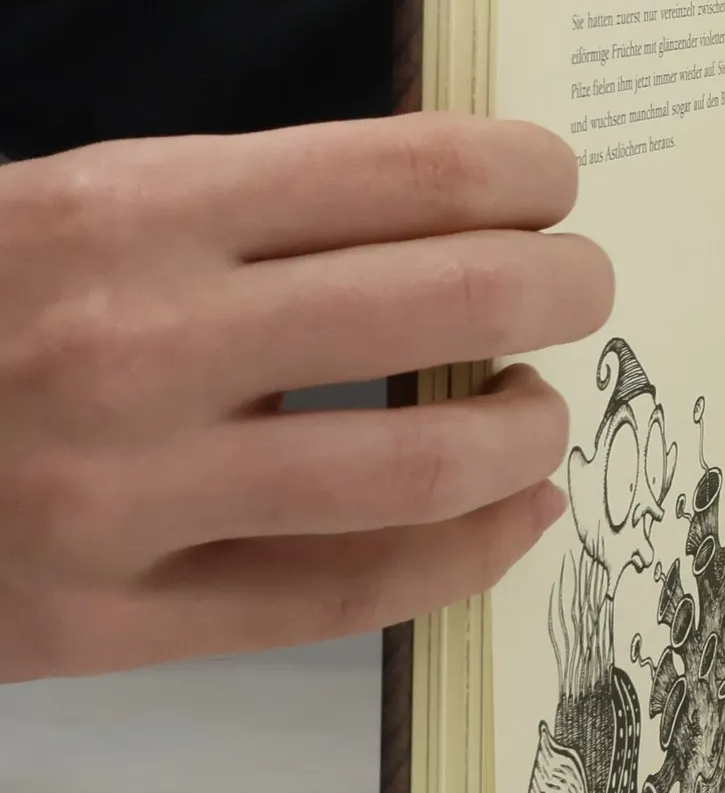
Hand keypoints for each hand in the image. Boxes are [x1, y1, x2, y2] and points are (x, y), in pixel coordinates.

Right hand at [0, 115, 612, 679]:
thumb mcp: (73, 204)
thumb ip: (242, 211)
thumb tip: (449, 214)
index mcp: (130, 205)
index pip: (408, 171)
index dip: (524, 173)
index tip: (556, 182)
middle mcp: (142, 341)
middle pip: (452, 300)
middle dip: (563, 286)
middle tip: (584, 286)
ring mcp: (129, 495)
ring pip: (423, 467)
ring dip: (529, 429)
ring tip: (541, 406)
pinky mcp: (112, 621)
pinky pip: (346, 597)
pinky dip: (467, 555)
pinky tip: (516, 516)